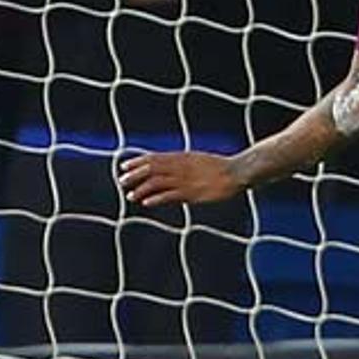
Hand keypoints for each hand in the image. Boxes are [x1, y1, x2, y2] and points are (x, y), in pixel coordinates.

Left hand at [118, 151, 242, 205]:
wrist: (236, 172)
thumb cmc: (218, 167)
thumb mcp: (197, 159)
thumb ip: (181, 162)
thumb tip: (167, 167)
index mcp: (181, 156)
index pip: (153, 158)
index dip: (136, 162)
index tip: (123, 166)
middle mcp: (180, 166)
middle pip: (151, 169)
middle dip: (135, 175)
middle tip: (122, 181)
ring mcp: (185, 180)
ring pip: (157, 182)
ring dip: (141, 189)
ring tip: (131, 195)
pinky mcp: (191, 193)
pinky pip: (169, 195)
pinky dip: (156, 198)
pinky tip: (146, 203)